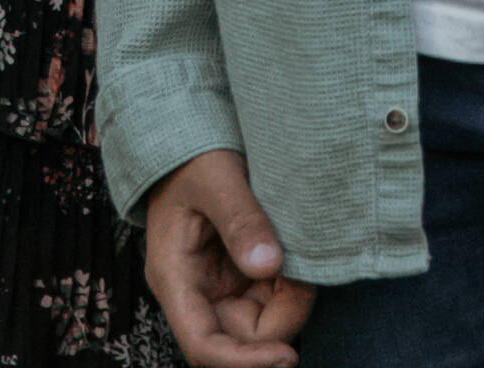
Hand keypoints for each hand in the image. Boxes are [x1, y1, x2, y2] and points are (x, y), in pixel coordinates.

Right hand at [142, 149, 316, 367]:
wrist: (191, 138)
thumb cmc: (194, 155)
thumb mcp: (216, 177)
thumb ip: (241, 219)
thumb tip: (269, 264)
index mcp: (175, 276)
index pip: (203, 345)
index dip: (244, 362)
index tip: (287, 357)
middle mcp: (195, 291)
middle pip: (240, 339)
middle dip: (280, 320)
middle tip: (308, 278)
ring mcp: (218, 286)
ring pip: (260, 323)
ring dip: (289, 301)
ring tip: (305, 259)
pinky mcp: (238, 274)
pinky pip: (269, 298)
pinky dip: (290, 286)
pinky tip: (300, 257)